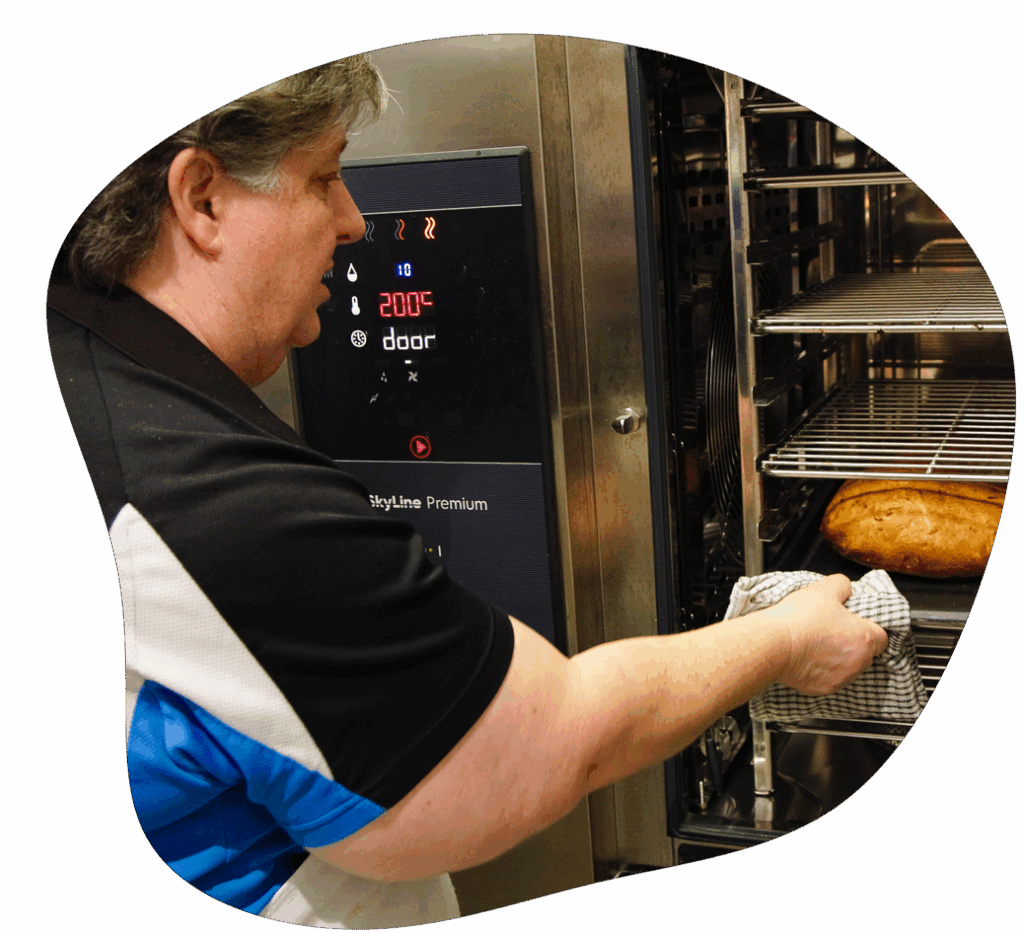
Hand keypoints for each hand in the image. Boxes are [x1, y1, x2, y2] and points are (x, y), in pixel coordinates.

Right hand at [769, 574, 888, 695]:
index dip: (869, 627)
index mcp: (864, 638)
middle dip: (854, 643)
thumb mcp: (824, 588)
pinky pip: (829, 679)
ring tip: (817, 643)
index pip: (882, 637)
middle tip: (833, 630)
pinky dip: (821, 670)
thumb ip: (843, 585)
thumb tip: (846, 589)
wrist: (774, 644)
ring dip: (838, 658)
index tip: (855, 622)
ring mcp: (841, 678)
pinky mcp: (822, 689)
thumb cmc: (800, 619)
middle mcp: (857, 662)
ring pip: (848, 668)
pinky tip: (807, 657)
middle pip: (866, 654)